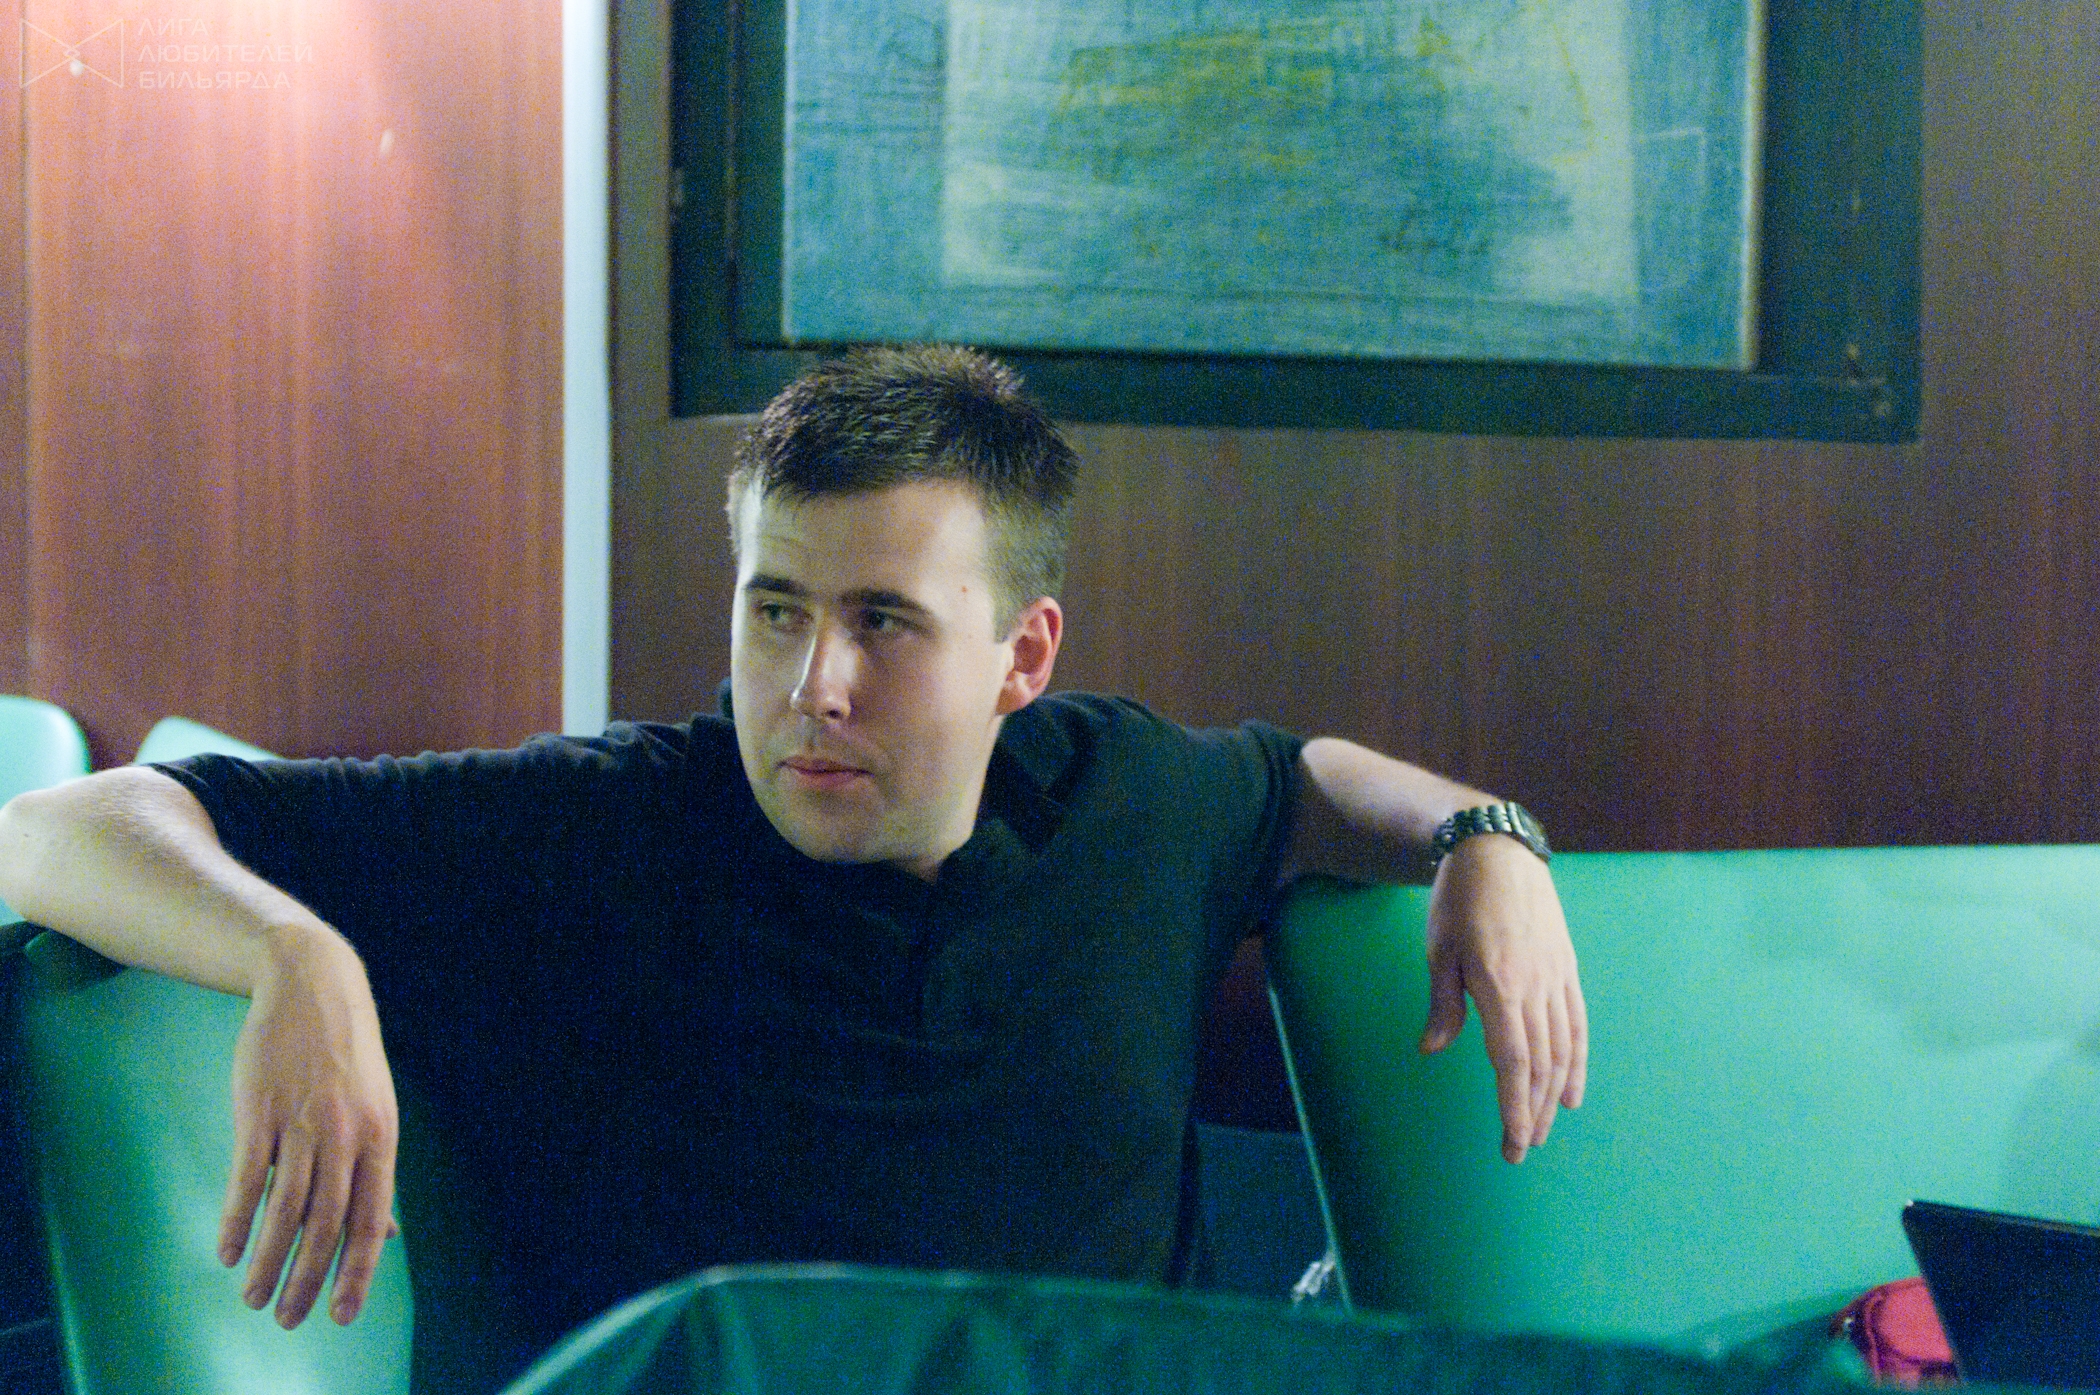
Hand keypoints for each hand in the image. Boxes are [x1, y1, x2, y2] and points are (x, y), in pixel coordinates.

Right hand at [218, 925, 399, 1326]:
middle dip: (307, 1279)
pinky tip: (228, 1252)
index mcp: (381, 1139)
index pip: (372, 1219)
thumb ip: (375, 1173)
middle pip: (328, 1224)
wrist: (312, 987)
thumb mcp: (376, 1111)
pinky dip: (237, 1221)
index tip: (342, 1315)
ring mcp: (302, 1123)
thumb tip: (388, 1234)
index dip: (358, 1271)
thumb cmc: (344, 1060)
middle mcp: (346, 1136)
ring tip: (253, 1298)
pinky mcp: (260, 1111)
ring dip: (267, 1261)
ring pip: (285, 1209)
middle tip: (286, 1318)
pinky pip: (247, 1178)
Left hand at [1419, 835, 1586, 1163]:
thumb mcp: (1439, 949)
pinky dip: (1578, 1061)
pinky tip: (1574, 1089)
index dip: (1515, 1106)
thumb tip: (1433, 1050)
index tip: (1513, 1143)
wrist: (1500, 852)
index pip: (1513, 1062)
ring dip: (1556, 1095)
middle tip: (1522, 1149)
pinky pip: (1577, 1024)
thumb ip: (1444, 1004)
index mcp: (1500, 985)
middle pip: (1542, 1064)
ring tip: (1544, 1128)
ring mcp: (1556, 978)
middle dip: (1534, 1112)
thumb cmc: (1459, 899)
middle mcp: (1535, 987)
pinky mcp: (1566, 969)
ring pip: (1563, 1049)